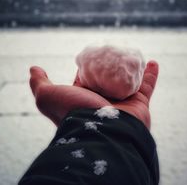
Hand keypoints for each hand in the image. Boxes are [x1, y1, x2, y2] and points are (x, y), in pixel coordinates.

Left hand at [29, 61, 158, 128]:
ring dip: (133, 69)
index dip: (88, 66)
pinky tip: (152, 62)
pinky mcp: (139, 105)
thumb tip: (33, 69)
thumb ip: (39, 83)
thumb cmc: (72, 113)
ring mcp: (122, 103)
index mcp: (84, 97)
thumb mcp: (48, 96)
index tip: (93, 55)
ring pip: (129, 81)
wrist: (99, 134)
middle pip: (109, 78)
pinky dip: (151, 75)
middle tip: (116, 52)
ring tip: (135, 55)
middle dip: (113, 66)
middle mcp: (103, 101)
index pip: (87, 77)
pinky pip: (147, 87)